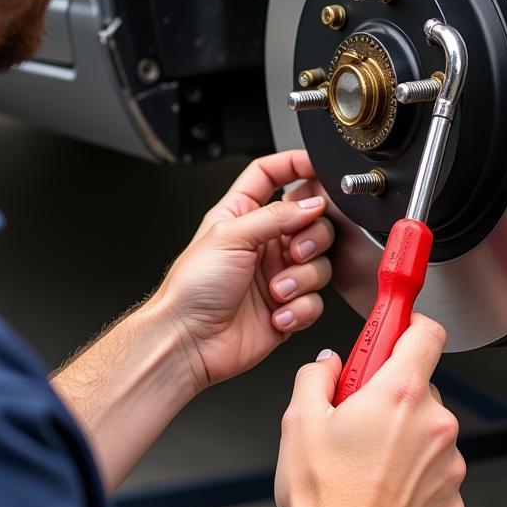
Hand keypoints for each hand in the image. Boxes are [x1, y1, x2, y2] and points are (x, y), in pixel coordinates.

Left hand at [148, 150, 334, 390]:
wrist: (188, 341)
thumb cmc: (191, 288)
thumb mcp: (229, 236)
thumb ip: (275, 216)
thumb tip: (312, 204)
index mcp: (242, 215)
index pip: (272, 175)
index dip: (295, 165)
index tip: (318, 166)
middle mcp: (263, 242)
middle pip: (310, 220)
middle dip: (311, 237)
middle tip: (295, 250)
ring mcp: (278, 274)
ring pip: (319, 263)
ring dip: (301, 278)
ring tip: (276, 290)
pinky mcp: (288, 307)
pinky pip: (316, 301)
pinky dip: (300, 308)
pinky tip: (277, 313)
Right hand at [273, 315, 464, 506]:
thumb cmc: (323, 500)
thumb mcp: (299, 420)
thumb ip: (316, 376)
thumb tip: (326, 365)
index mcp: (399, 395)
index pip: (426, 332)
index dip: (410, 323)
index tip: (397, 325)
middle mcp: (434, 425)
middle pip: (419, 385)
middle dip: (391, 393)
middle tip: (357, 414)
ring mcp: (448, 465)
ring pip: (426, 431)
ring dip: (402, 437)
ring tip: (363, 462)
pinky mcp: (451, 501)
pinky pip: (433, 471)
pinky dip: (412, 474)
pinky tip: (379, 489)